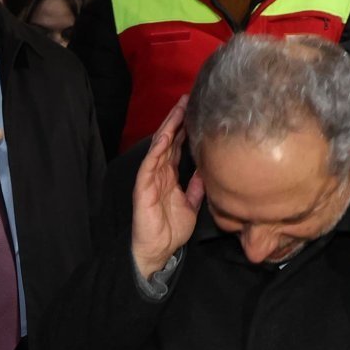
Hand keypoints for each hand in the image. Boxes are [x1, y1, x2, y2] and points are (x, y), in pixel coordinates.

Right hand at [131, 95, 203, 281]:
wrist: (158, 251)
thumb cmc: (171, 231)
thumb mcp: (192, 205)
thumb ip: (197, 187)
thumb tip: (206, 170)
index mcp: (170, 177)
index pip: (178, 147)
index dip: (186, 129)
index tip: (197, 111)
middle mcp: (160, 174)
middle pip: (169, 141)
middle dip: (177, 120)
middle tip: (188, 99)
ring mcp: (151, 179)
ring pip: (159, 147)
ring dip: (168, 128)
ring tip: (178, 109)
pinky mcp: (144, 188)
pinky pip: (150, 164)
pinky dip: (157, 149)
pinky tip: (166, 135)